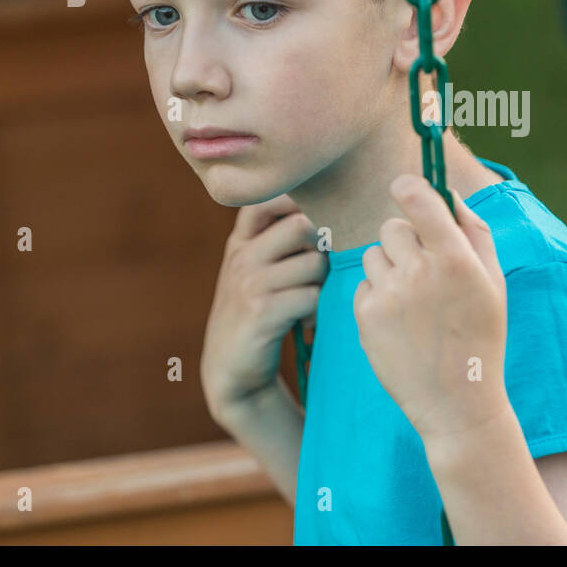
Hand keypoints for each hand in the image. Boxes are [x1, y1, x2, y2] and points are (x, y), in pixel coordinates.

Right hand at [201, 193, 327, 425]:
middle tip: (326, 271)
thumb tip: (336, 214)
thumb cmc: (258, 311)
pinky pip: (310, 296)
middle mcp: (241, 256)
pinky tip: (311, 321)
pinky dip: (319, 310)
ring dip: (325, 283)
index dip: (300, 204)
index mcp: (241, 241)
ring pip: (313, 263)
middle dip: (325, 247)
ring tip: (317, 301)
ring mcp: (249, 283)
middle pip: (302, 226)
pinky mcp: (261, 312)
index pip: (269, 200)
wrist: (231, 366)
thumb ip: (280, 241)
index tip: (319, 225)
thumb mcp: (257, 270)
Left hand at [352, 173, 508, 443]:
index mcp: (455, 258)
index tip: (403, 188)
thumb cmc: (480, 336)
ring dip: (389, 268)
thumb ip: (473, 231)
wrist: (458, 402)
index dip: (407, 187)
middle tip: (423, 269)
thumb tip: (446, 192)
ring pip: (373, 255)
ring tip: (413, 302)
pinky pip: (363, 285)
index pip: (419, 199)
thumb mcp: (493, 281)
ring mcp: (389, 295)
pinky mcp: (366, 317)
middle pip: (392, 227)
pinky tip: (400, 322)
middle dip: (404, 240)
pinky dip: (378, 296)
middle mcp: (420, 272)